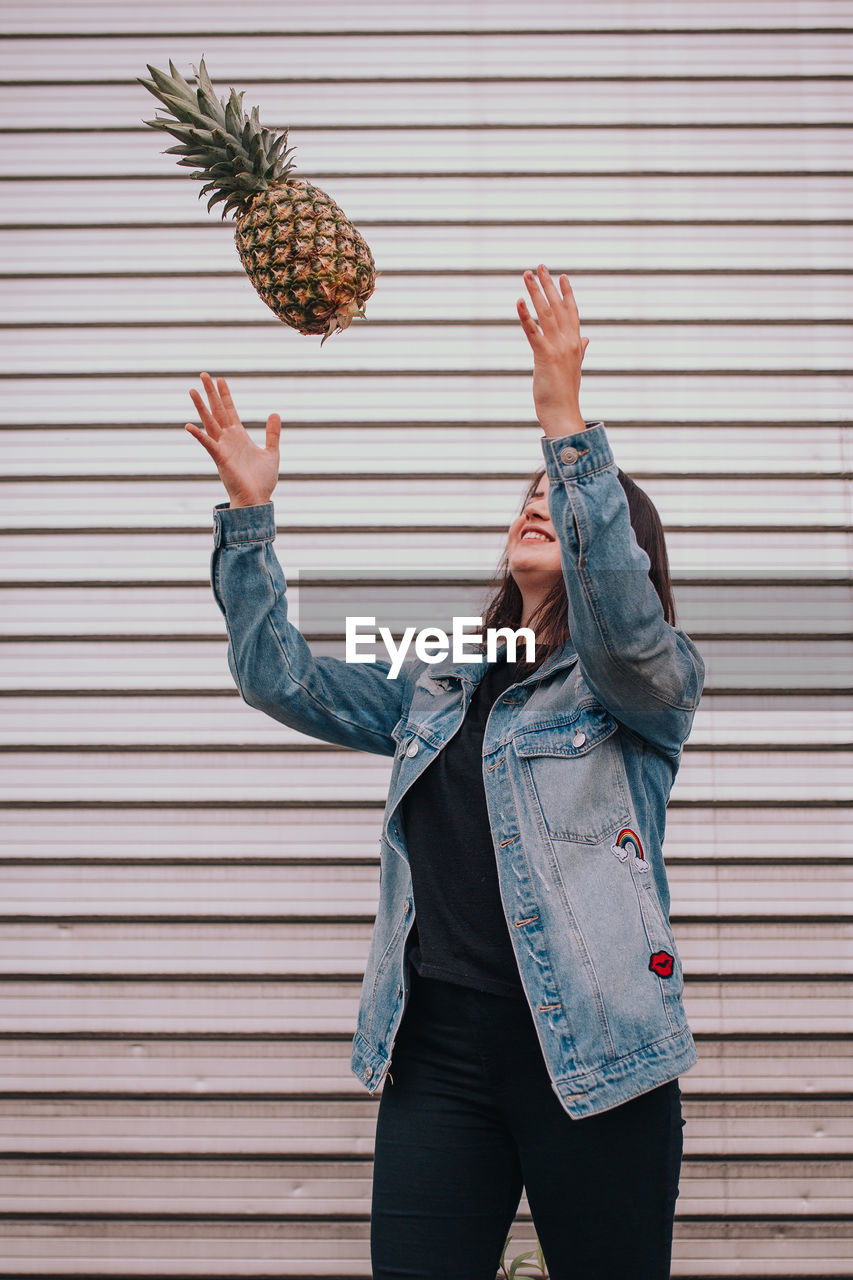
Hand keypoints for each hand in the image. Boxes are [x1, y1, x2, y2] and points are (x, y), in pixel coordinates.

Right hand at [186, 372, 280, 507]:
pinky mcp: (221, 459)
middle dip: (211, 393)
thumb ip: (272, 433)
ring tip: (192, 390)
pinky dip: (198, 435)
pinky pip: (208, 444)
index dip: (225, 395)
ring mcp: (223, 448)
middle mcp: (228, 440)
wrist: (257, 500)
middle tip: (203, 374)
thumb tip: (274, 413)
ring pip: (210, 423)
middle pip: (217, 411)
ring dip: (201, 407)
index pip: (230, 411)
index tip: (220, 379)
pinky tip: (188, 425)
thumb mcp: (271, 452)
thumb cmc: (262, 481)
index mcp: (239, 437)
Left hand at [516, 265, 589, 437]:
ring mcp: (558, 348)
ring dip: (535, 292)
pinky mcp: (544, 356)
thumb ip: (580, 350)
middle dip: (548, 285)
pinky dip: (525, 316)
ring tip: (526, 275)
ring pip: (545, 314)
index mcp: (575, 344)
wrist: (563, 413)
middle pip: (558, 307)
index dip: (567, 294)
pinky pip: (533, 332)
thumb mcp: (574, 368)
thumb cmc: (565, 394)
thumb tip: (586, 339)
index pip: (572, 312)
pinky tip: (518, 301)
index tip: (562, 276)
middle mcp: (569, 342)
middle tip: (539, 266)